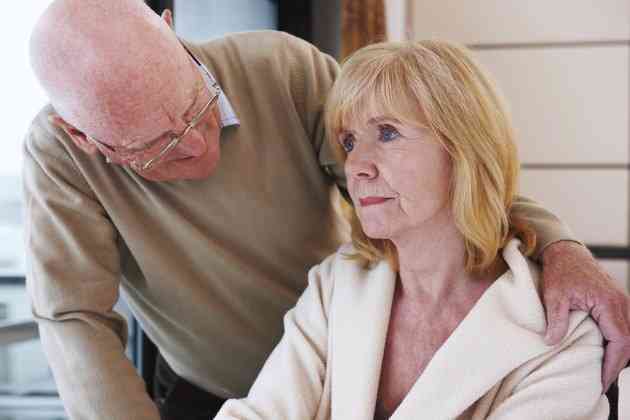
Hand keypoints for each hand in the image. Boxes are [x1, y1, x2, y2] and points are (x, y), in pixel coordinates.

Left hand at [540, 241, 629, 390]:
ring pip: (628, 335)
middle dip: (617, 364)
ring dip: (619, 353)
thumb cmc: (560, 271)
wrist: (565, 251)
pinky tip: (605, 351)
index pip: (620, 341)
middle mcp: (621, 303)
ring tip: (603, 370)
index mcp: (608, 303)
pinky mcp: (616, 300)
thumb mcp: (554, 296)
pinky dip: (617, 341)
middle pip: (628, 342)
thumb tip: (551, 342)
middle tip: (602, 382)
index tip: (603, 379)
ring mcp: (621, 301)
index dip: (613, 363)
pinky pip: (623, 326)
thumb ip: (555, 320)